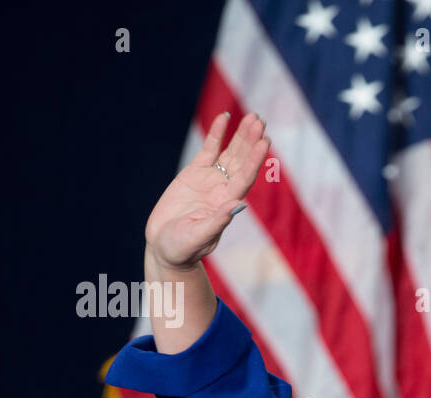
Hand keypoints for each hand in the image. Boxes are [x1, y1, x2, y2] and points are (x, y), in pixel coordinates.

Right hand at [144, 111, 269, 271]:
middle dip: (250, 141)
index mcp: (227, 204)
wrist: (165, 247)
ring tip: (252, 117)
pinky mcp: (194, 174)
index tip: (265, 142)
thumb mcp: (199, 237)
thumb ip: (218, 221)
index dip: (255, 160)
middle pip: (241, 161)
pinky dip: (216, 134)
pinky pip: (208, 150)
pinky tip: (224, 117)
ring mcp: (210, 180)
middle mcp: (223, 190)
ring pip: (230, 153)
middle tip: (260, 120)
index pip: (245, 178)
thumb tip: (239, 205)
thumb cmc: (183, 248)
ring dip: (241, 136)